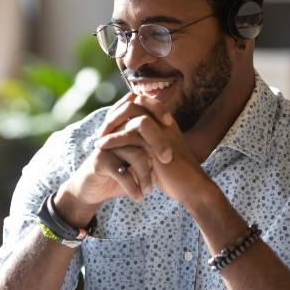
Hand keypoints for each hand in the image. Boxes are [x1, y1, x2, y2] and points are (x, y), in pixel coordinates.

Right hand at [53, 94, 162, 226]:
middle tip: (167, 160)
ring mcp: (106, 145)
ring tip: (149, 191)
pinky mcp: (99, 161)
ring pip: (136, 154)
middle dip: (158, 143)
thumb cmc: (119, 174)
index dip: (157, 109)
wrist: (92, 190)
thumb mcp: (137, 161)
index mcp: (125, 127)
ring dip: (145, 175)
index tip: (171, 123)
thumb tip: (178, 145)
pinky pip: (122, 172)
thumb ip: (151, 149)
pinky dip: (133, 187)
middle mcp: (115, 132)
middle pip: (141, 126)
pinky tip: (138, 197)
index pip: (142, 107)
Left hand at [94, 95, 210, 205]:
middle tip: (101, 130)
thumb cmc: (174, 175)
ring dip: (111, 124)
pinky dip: (113, 139)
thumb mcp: (156, 154)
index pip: (140, 101)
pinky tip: (101, 146)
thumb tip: (126, 138)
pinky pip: (130, 134)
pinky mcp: (157, 144)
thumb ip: (144, 143)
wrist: (190, 188)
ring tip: (98, 138)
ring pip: (131, 114)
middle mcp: (164, 121)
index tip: (109, 124)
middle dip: (115, 113)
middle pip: (134, 102)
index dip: (122, 109)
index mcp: (165, 121)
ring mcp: (161, 130)